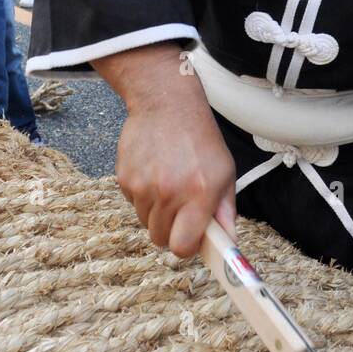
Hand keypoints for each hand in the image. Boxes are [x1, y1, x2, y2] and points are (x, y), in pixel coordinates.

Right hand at [115, 79, 236, 258]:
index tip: (191, 236)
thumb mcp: (225, 172)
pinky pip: (133, 204)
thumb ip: (225, 211)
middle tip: (181, 209)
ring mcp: (144, 186)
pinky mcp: (125, 179)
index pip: (183, 247)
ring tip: (168, 184)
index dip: (187, 246)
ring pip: (146, 222)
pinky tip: (154, 172)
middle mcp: (170, 192)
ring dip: (156, 212)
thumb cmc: (200, 139)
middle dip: (171, 230)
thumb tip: (228, 242)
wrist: (166, 104)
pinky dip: (143, 196)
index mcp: (200, 194)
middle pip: (161, 239)